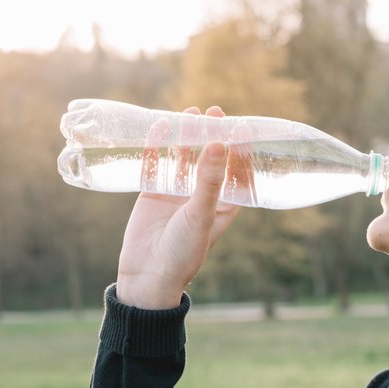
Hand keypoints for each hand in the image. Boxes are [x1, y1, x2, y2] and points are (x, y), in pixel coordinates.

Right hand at [116, 106, 239, 308]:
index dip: (239, 149)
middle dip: (213, 135)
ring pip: (184, 158)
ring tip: (191, 112)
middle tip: (215, 111)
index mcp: (223, 206)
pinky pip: (156, 165)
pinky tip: (159, 127)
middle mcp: (202, 197)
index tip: (240, 126)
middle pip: (210, 159)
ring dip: (187, 136)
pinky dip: (158, 147)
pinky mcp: (153, 194)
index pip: (236, 171)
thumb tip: (218, 142)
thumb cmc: (183, 251)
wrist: (148, 276)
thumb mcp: (200, 214)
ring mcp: (177, 194)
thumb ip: (208, 179)